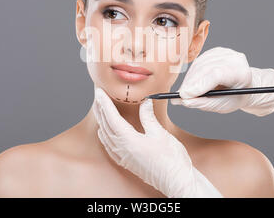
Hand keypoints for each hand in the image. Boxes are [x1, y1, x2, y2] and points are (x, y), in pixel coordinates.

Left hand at [93, 87, 222, 197]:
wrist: (176, 181)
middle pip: (106, 126)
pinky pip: (110, 148)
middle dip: (101, 110)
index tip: (99, 93)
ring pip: (106, 136)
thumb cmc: (171, 160)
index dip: (104, 104)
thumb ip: (148, 117)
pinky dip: (105, 137)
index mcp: (129, 140)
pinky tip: (104, 134)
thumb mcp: (160, 133)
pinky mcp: (128, 163)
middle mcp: (122, 150)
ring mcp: (124, 157)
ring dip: (102, 122)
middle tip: (97, 97)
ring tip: (99, 111)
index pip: (112, 118)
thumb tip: (145, 103)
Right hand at [171, 46, 273, 116]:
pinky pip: (199, 62)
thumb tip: (186, 101)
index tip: (185, 95)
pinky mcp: (216, 51)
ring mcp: (225, 52)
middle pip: (206, 68)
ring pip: (200, 64)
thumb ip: (205, 104)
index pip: (216, 74)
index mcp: (241, 72)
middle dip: (190, 84)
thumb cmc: (236, 96)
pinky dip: (192, 74)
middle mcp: (234, 58)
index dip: (199, 84)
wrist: (244, 85)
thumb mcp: (224, 105)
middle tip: (180, 96)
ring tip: (185, 93)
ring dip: (189, 80)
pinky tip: (191, 83)